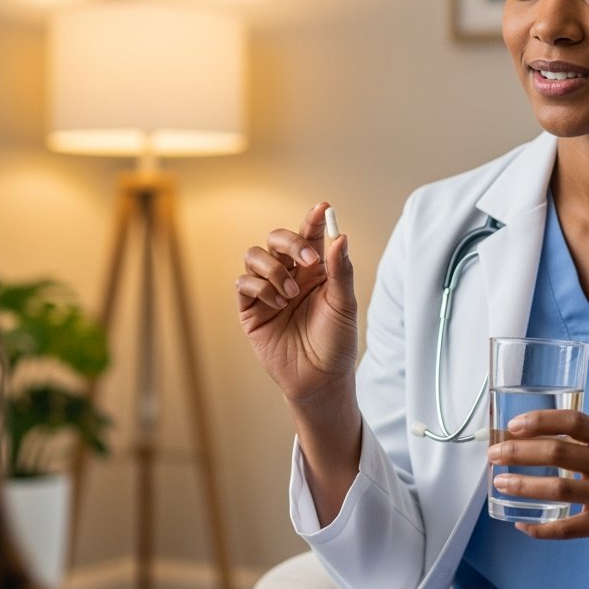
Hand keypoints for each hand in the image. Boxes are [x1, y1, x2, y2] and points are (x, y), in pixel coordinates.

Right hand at [235, 201, 358, 405]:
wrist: (319, 380)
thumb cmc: (336, 343)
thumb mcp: (344, 305)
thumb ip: (340, 271)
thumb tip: (340, 237)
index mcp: (314, 271)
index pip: (310, 236)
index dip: (313, 220)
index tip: (323, 208)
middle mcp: (289, 275)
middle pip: (276, 238)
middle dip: (290, 242)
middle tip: (308, 261)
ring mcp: (268, 290)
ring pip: (255, 256)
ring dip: (273, 270)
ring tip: (290, 295)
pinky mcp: (250, 309)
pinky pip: (244, 283)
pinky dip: (260, 288)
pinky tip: (277, 305)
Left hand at [486, 410, 588, 579]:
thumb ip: (582, 438)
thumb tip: (526, 435)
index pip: (573, 422)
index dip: (539, 421)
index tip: (512, 426)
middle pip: (559, 453)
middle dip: (519, 453)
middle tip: (495, 455)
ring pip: (559, 489)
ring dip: (524, 485)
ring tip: (501, 483)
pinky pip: (567, 529)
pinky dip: (540, 528)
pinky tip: (522, 524)